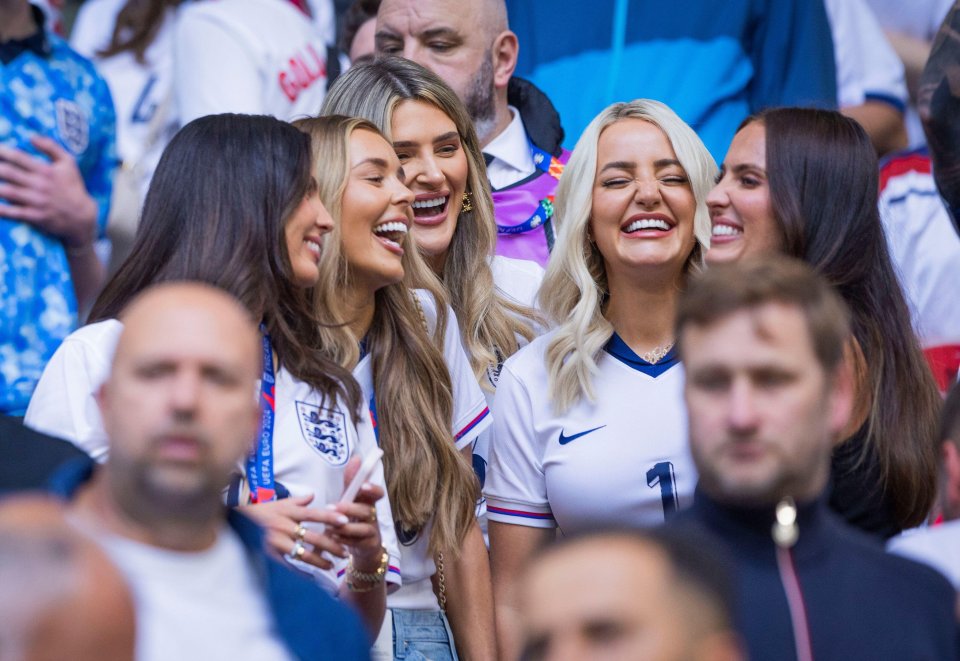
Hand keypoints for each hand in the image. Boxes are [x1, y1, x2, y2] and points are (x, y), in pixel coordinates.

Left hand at [0, 136, 97, 248]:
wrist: (83, 216)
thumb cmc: (73, 187)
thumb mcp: (69, 163)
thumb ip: (51, 147)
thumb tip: (31, 136)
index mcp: (46, 170)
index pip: (18, 157)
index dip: (1, 152)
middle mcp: (40, 185)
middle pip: (8, 173)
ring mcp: (37, 201)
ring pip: (8, 192)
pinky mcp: (35, 217)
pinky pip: (13, 213)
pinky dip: (1, 210)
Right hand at [239, 493, 352, 570]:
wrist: (237, 520)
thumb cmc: (261, 511)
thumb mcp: (280, 502)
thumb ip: (298, 501)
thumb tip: (313, 496)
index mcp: (288, 512)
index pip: (313, 514)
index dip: (329, 517)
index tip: (345, 521)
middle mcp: (283, 526)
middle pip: (312, 537)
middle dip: (331, 545)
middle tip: (344, 552)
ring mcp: (276, 541)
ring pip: (302, 553)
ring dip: (319, 561)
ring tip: (332, 565)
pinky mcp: (269, 553)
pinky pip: (289, 564)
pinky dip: (301, 571)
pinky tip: (312, 576)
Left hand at [331, 455, 385, 571]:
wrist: (362, 548)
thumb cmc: (354, 518)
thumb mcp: (351, 499)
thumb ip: (351, 481)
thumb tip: (356, 457)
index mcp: (369, 502)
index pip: (378, 493)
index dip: (372, 489)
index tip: (362, 486)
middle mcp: (373, 515)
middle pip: (367, 510)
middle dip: (351, 509)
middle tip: (334, 507)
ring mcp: (372, 531)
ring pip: (364, 528)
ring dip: (346, 527)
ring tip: (330, 526)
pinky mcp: (369, 545)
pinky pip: (358, 543)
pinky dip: (345, 541)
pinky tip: (333, 538)